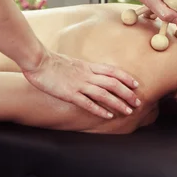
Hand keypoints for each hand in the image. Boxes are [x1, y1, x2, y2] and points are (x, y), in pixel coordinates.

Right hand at [22, 49, 140, 118]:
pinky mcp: (69, 93)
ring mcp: (79, 84)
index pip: (113, 71)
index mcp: (88, 66)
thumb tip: (91, 74)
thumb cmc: (52, 62)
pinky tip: (108, 116)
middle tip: (138, 102)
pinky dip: (99, 109)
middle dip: (127, 93)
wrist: (38, 60)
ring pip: (104, 94)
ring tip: (128, 111)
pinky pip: (87, 102)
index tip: (136, 85)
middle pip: (113, 83)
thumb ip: (83, 69)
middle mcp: (87, 74)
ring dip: (118, 103)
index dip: (126, 78)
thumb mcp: (73, 63)